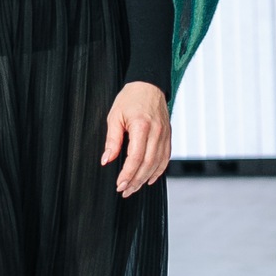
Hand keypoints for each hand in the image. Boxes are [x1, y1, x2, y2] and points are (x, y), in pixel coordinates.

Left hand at [102, 81, 171, 195]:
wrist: (149, 84)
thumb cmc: (130, 98)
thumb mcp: (115, 116)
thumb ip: (112, 140)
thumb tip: (106, 160)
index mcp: (142, 126)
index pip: (136, 157)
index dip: (128, 174)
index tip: (119, 184)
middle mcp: (156, 132)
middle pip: (148, 164)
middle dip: (136, 181)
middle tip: (124, 191)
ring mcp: (165, 135)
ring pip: (158, 164)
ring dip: (145, 179)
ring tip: (134, 188)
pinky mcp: (168, 136)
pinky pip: (166, 158)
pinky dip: (159, 171)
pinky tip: (149, 178)